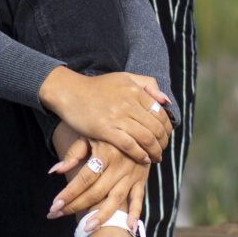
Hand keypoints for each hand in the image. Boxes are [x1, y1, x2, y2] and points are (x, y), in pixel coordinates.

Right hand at [39, 66, 174, 162]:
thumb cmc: (98, 87)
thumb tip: (166, 101)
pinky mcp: (106, 130)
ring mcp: (117, 117)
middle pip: (156, 128)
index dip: (167, 127)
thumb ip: (148, 85)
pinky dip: (140, 154)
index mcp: (135, 91)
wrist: (70, 92)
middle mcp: (129, 104)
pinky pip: (129, 145)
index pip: (160, 113)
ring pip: (146, 138)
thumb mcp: (125, 77)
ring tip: (156, 157)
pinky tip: (143, 159)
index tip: (165, 135)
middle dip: (163, 142)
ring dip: (155, 151)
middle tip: (162, 149)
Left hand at [48, 137, 148, 224]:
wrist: (140, 126)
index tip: (54, 205)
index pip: (83, 178)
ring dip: (102, 216)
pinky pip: (139, 198)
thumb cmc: (108, 132)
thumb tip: (55, 171)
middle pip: (96, 192)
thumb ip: (73, 153)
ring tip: (87, 228)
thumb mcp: (90, 135)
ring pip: (116, 199)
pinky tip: (129, 226)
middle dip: (75, 206)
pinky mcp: (141, 179)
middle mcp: (118, 166)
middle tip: (57, 216)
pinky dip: (135, 212)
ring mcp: (131, 174)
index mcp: (105, 154)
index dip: (68, 193)